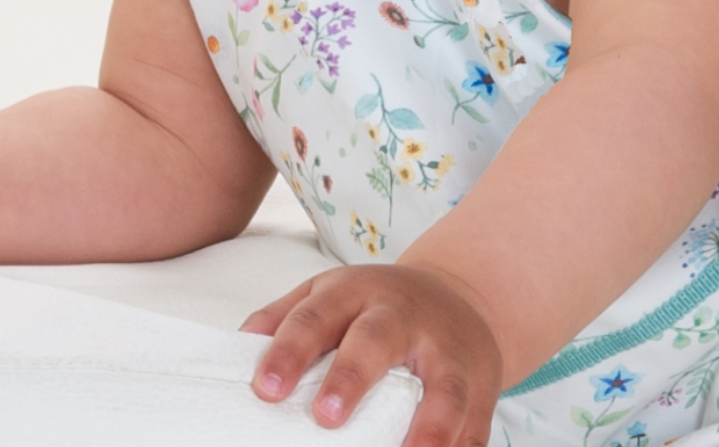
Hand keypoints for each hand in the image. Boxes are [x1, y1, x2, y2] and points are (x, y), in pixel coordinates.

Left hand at [243, 263, 503, 446]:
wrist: (462, 293)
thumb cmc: (377, 306)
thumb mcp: (331, 294)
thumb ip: (286, 317)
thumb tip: (238, 347)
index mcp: (355, 294)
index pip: (316, 316)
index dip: (291, 350)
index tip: (266, 389)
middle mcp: (402, 316)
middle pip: (377, 338)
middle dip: (352, 374)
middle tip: (326, 415)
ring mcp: (447, 349)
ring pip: (443, 386)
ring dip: (428, 424)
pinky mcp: (480, 384)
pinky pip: (475, 423)